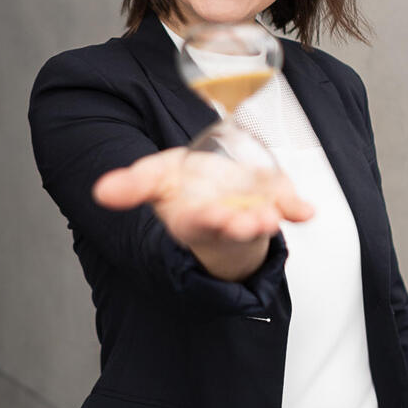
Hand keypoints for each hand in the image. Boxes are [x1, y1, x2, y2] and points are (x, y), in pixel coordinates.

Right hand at [92, 148, 313, 279]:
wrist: (215, 198)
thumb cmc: (186, 190)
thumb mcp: (155, 179)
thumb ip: (132, 185)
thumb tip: (101, 192)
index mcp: (189, 218)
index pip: (193, 223)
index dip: (203, 220)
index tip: (212, 217)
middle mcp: (221, 222)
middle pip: (228, 227)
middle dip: (238, 225)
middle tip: (250, 221)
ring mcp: (248, 214)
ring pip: (256, 222)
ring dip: (264, 220)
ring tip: (272, 216)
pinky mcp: (272, 204)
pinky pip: (286, 206)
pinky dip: (296, 207)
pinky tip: (305, 209)